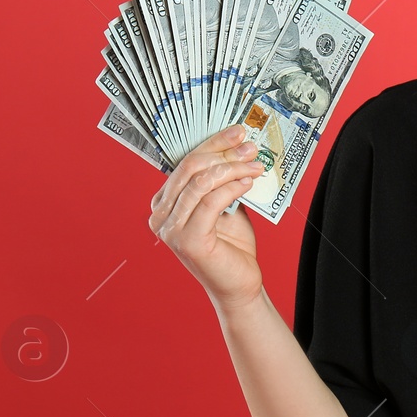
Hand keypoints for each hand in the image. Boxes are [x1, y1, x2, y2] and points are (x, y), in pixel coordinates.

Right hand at [148, 125, 266, 310]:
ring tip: (255, 164)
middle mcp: (160, 215)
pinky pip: (211, 201)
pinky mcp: (187, 240)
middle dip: (223, 152)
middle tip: (249, 146)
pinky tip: (247, 182)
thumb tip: (237, 148)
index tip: (237, 132)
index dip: (212, 144)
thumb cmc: (231, 246)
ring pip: (201, 182)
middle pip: (190, 168)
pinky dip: (232, 187)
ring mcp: (171, 229)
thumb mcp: (225, 205)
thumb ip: (221, 182)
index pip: (185, 163)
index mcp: (164, 203)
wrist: (239, 284)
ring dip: (232, 168)